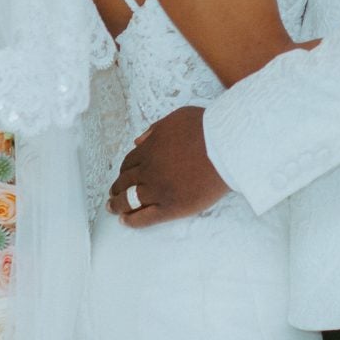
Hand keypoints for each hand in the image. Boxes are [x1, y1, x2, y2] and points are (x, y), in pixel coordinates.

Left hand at [108, 106, 227, 225]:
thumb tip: (138, 141)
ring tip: (113, 208)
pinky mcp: (172, 207)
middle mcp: (149, 170)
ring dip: (118, 205)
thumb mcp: (176, 118)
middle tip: (114, 193)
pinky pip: (145, 217)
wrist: (226, 147)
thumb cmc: (207, 129)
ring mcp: (159, 190)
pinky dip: (132, 220)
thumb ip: (155, 130)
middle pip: (125, 182)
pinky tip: (126, 221)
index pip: (129, 163)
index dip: (124, 171)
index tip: (123, 175)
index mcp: (150, 148)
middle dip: (117, 188)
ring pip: (129, 200)